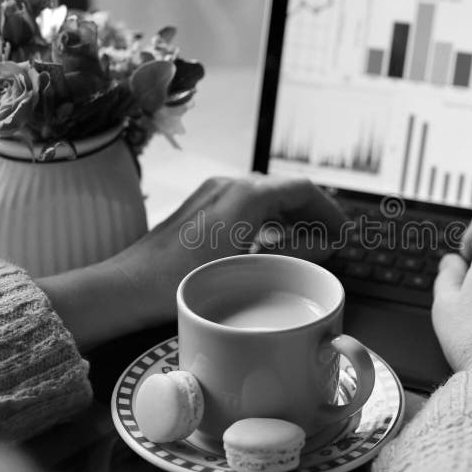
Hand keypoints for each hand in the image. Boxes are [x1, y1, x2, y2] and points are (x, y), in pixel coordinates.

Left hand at [41, 175, 345, 349]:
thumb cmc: (183, 282)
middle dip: (312, 212)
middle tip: (330, 239)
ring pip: (266, 196)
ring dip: (290, 216)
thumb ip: (294, 253)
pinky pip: (247, 205)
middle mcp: (230, 184)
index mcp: (246, 194)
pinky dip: (268, 220)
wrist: (129, 286)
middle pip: (285, 189)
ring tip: (306, 244)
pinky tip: (271, 245)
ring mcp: (213, 193)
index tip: (342, 231)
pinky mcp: (202, 207)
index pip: (302, 188)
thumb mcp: (251, 270)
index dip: (328, 209)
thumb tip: (324, 244)